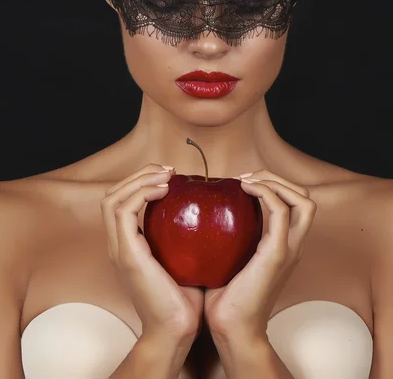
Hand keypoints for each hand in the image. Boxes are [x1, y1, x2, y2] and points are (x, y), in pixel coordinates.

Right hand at [101, 164, 203, 343]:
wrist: (176, 331)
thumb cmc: (185, 298)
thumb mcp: (183, 258)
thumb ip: (183, 236)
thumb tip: (207, 211)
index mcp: (128, 245)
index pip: (121, 202)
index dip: (141, 182)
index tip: (171, 177)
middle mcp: (117, 245)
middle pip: (111, 195)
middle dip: (138, 175)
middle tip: (168, 171)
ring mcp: (119, 249)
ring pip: (112, 199)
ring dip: (138, 180)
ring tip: (166, 176)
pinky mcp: (127, 254)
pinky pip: (124, 211)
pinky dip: (141, 193)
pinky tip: (165, 190)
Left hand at [204, 171, 316, 343]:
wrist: (232, 330)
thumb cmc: (225, 297)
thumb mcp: (230, 258)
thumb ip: (228, 236)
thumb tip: (202, 212)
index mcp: (284, 245)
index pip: (295, 204)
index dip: (274, 185)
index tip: (242, 183)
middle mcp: (293, 245)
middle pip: (305, 198)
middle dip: (278, 178)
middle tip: (247, 178)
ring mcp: (288, 249)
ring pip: (302, 200)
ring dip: (274, 182)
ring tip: (247, 181)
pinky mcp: (277, 254)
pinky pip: (280, 211)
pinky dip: (265, 192)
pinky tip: (243, 188)